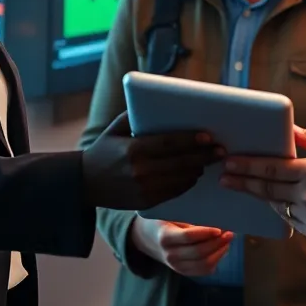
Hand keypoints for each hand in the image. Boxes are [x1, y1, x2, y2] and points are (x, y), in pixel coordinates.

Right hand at [81, 111, 221, 209]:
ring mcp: (144, 189)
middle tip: (221, 150)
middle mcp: (140, 170)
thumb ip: (135, 115)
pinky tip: (194, 173)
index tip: (208, 136)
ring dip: (198, 169)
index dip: (191, 140)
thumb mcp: (115, 128)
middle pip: (181, 162)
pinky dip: (187, 182)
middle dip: (204, 156)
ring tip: (210, 160)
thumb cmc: (103, 150)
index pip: (170, 143)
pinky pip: (174, 192)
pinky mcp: (147, 202)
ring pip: (181, 179)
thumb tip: (159, 102)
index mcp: (133, 149)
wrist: (85, 184)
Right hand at [130, 217, 233, 276]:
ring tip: (227, 241)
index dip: (206, 233)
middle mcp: (170, 255)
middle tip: (229, 233)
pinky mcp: (183, 272)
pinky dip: (216, 261)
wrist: (147, 239)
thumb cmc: (161, 221)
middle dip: (217, 244)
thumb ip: (188, 218)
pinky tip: (221, 250)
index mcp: (165, 237)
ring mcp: (176, 266)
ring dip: (219, 253)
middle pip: (199, 253)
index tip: (219, 228)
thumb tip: (213, 219)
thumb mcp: (169, 214)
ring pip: (203, 265)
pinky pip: (203, 271)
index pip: (188, 237)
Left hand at [220, 126, 305, 241]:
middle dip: (243, 182)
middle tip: (224, 177)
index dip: (248, 166)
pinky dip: (283, 209)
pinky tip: (276, 200)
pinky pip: (291, 220)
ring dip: (262, 196)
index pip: (271, 169)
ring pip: (277, 206)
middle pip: (266, 189)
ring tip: (246, 186)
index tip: (230, 163)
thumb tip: (291, 130)